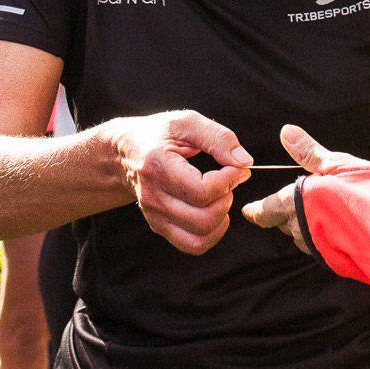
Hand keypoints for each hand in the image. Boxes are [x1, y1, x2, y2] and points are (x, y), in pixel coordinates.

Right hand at [110, 110, 252, 254]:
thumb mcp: (186, 123)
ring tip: (221, 196)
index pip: (202, 191)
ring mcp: (155, 215)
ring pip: (200, 237)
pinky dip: (213, 234)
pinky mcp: (159, 226)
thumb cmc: (158, 134)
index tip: (236, 166)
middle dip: (227, 199)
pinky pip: (193, 245)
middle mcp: (153, 197)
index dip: (229, 179)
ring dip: (222, 218)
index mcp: (158, 166)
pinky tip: (215, 212)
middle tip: (228, 180)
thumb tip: (245, 162)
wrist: (125, 152)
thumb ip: (218, 138)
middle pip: (203, 219)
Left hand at [241, 124, 369, 253]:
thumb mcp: (338, 164)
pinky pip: (320, 247)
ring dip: (306, 226)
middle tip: (292, 204)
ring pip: (302, 237)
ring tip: (320, 214)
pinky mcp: (334, 261)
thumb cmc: (366, 192)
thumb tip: (286, 132)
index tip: (248, 211)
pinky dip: (323, 237)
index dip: (257, 211)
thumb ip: (310, 152)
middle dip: (285, 215)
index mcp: (295, 203)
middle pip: (284, 224)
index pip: (266, 210)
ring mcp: (317, 248)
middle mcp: (300, 229)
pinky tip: (338, 228)